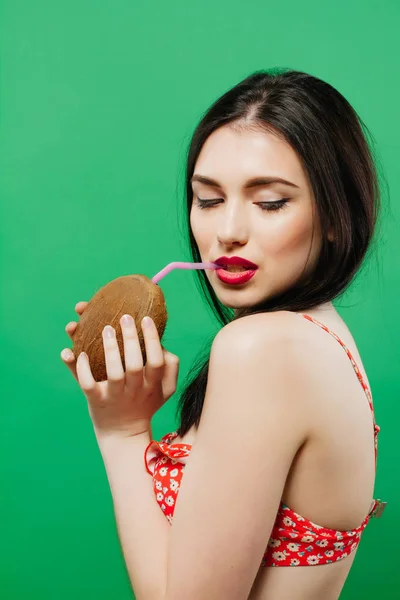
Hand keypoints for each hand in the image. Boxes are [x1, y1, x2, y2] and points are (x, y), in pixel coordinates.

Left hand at [61, 302, 179, 439]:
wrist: (123, 434)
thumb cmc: (145, 403)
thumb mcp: (165, 389)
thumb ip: (171, 366)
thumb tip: (163, 342)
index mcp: (152, 385)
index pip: (157, 362)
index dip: (153, 340)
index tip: (146, 319)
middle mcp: (135, 391)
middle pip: (135, 365)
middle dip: (130, 339)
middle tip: (125, 317)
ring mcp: (115, 397)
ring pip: (113, 373)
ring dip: (109, 350)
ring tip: (105, 328)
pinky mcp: (96, 402)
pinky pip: (87, 384)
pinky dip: (81, 368)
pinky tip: (77, 352)